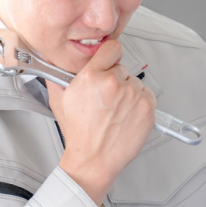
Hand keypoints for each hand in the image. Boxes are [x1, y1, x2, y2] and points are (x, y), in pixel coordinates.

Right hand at [49, 39, 155, 205]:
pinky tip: (127, 115)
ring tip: (117, 111)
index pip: (112, 48)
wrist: (95, 158)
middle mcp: (114, 82)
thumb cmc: (80, 133)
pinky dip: (140, 103)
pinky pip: (147, 96)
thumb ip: (59, 76)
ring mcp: (133, 95)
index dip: (110, 57)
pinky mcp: (147, 108)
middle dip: (116, 81)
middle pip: (122, 69)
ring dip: (129, 93)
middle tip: (108, 99)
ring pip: (135, 83)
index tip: (110, 62)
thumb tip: (57, 61)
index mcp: (92, 76)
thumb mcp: (60, 99)